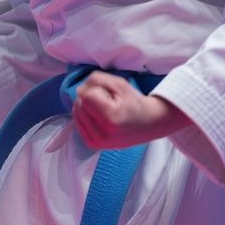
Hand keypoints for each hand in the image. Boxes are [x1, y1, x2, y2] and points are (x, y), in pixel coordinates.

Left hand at [70, 71, 186, 149]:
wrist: (149, 124)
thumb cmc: (135, 103)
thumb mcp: (119, 84)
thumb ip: (95, 80)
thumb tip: (79, 90)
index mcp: (110, 119)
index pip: (86, 96)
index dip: (97, 90)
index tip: (111, 95)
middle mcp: (101, 134)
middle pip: (79, 104)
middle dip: (90, 97)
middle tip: (109, 102)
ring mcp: (96, 142)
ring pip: (76, 113)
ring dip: (87, 106)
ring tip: (105, 110)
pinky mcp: (93, 144)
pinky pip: (78, 123)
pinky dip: (85, 115)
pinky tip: (99, 116)